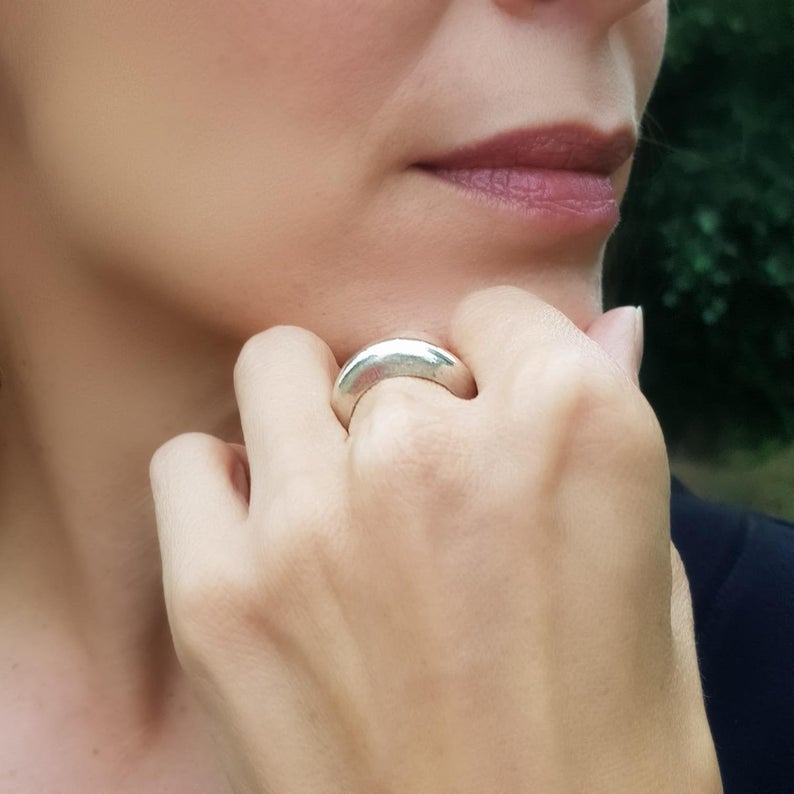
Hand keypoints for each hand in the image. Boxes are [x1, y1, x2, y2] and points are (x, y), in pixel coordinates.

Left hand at [150, 286, 721, 792]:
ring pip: (276, 368)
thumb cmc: (613, 743)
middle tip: (423, 487)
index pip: (493, 313)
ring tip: (339, 491)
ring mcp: (316, 520)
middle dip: (411, 409)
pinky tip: (269, 543)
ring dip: (313, 418)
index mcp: (570, 426)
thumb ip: (607, 434)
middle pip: (386, 354)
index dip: (496, 364)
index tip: (489, 414)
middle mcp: (434, 451)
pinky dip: (226, 487)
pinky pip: (189, 463)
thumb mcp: (652, 574)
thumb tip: (611, 327)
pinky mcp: (221, 595)